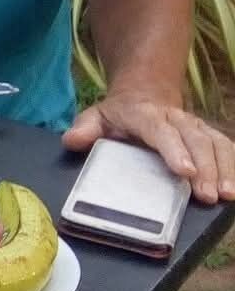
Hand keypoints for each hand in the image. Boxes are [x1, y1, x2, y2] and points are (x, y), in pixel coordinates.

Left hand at [63, 93, 234, 204]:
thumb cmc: (119, 115)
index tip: (185, 171)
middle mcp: (176, 119)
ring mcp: (195, 127)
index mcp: (146, 115)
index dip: (175, 151)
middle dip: (205, 168)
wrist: (144, 94)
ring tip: (227, 195)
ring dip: (224, 169)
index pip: (161, 132)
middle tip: (208, 196)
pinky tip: (234, 187)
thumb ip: (85, 129)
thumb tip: (73, 141)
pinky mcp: (208, 136)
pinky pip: (226, 148)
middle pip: (195, 140)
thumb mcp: (96, 116)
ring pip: (215, 143)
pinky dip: (233, 165)